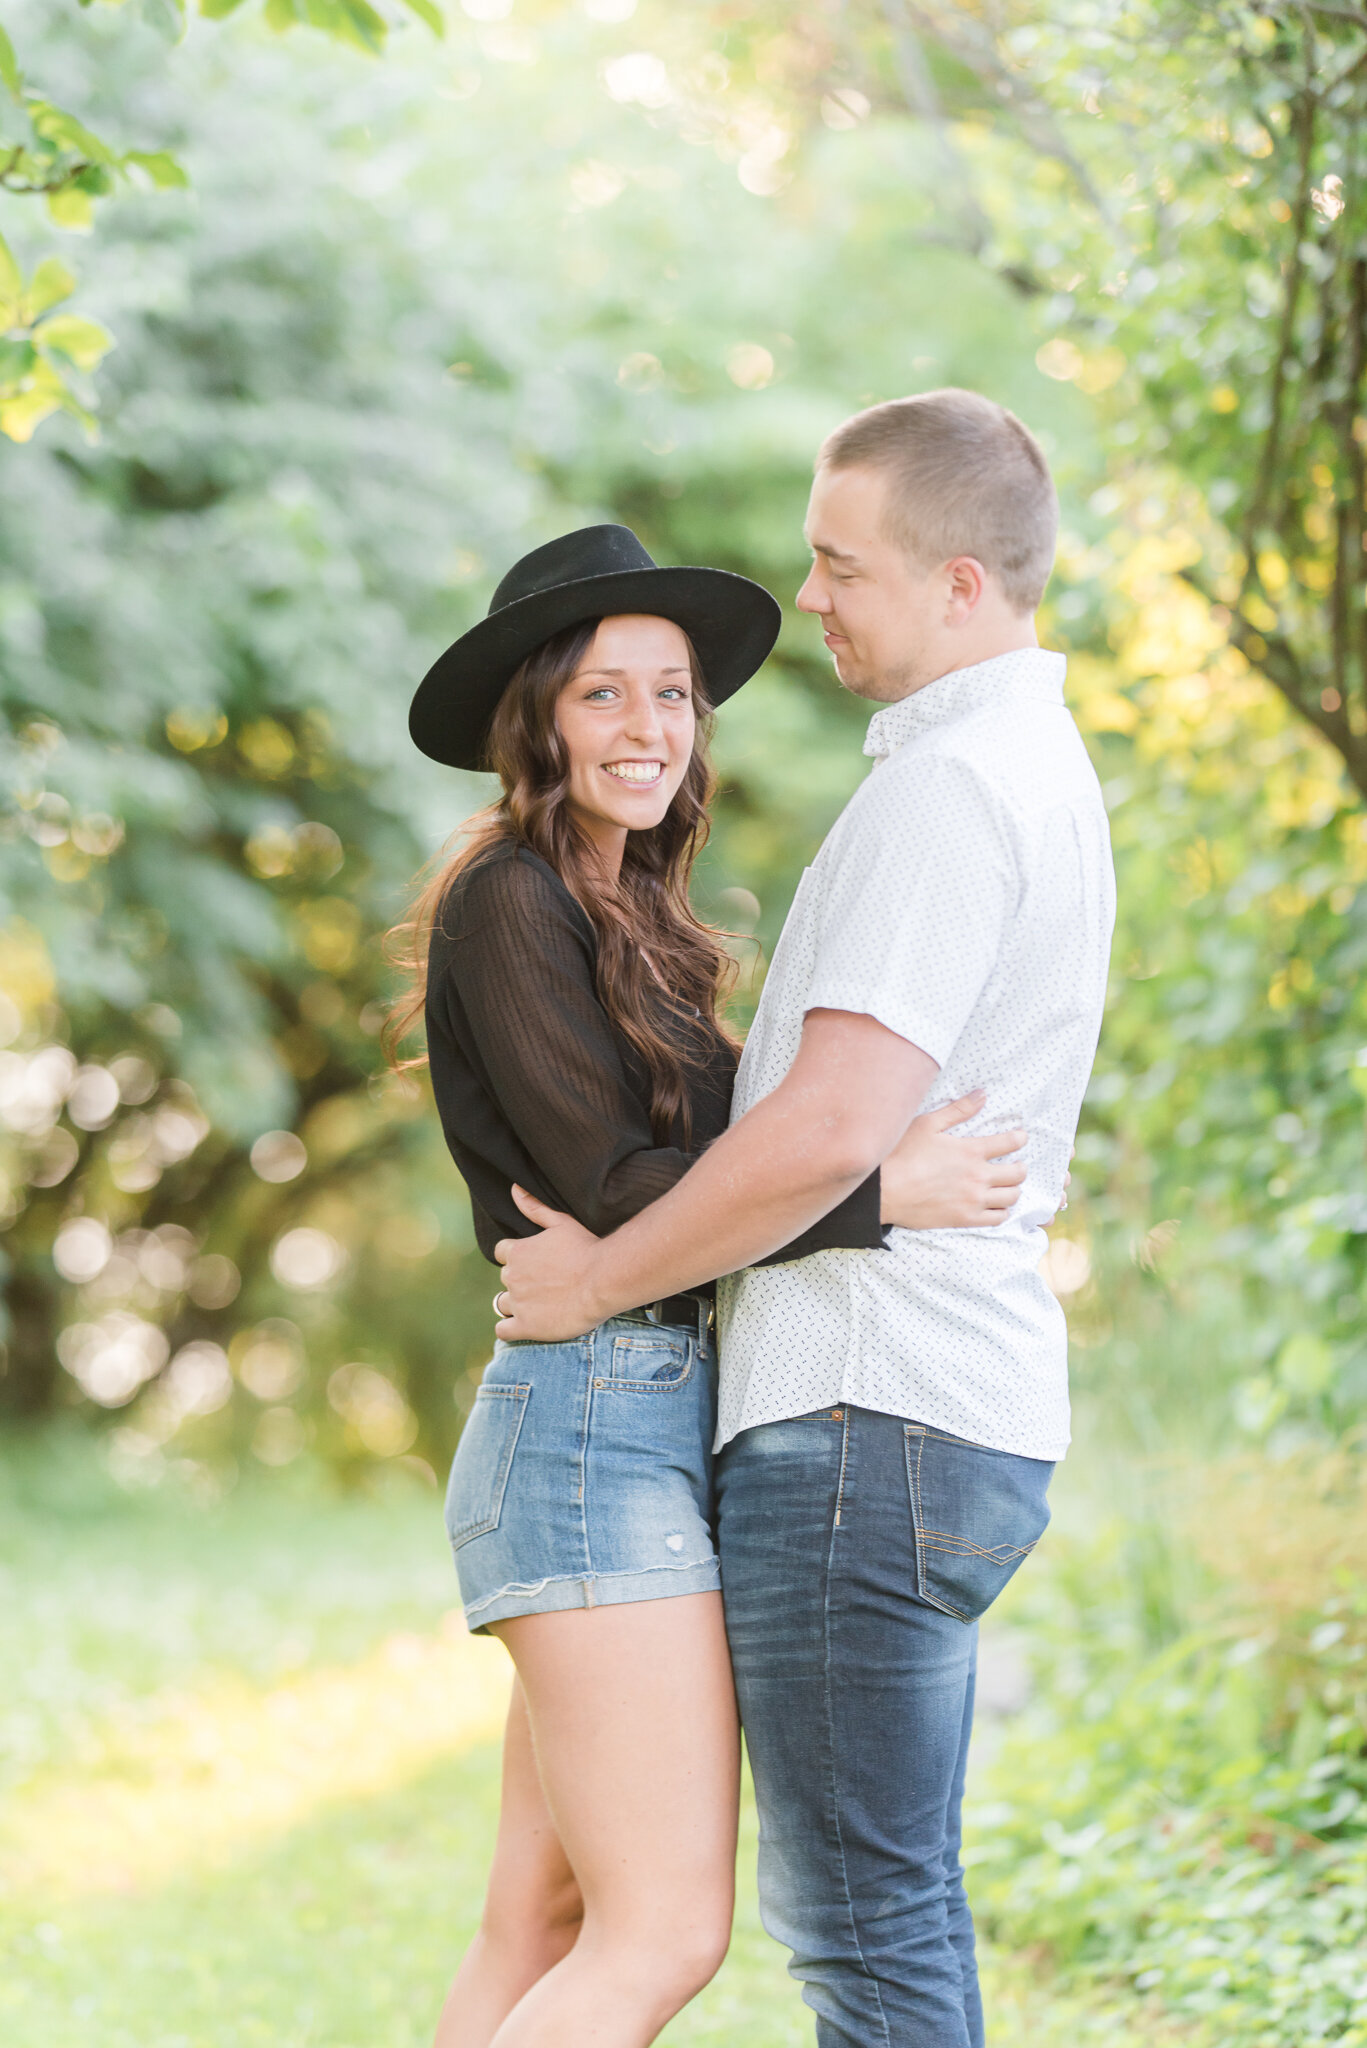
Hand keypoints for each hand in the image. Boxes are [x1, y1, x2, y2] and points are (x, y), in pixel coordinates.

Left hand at [492, 1186, 604, 1341]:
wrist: (604, 1280)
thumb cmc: (587, 1248)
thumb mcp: (561, 1222)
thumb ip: (534, 1207)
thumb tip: (513, 1188)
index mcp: (517, 1251)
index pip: (502, 1253)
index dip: (517, 1258)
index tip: (536, 1263)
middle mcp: (512, 1276)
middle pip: (506, 1279)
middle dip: (521, 1281)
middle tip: (548, 1284)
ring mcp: (517, 1302)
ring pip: (502, 1304)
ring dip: (516, 1305)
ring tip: (541, 1306)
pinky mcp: (526, 1326)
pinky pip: (503, 1330)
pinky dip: (510, 1329)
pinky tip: (528, 1326)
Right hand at [880, 1092, 1026, 1229]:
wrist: (884, 1191)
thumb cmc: (901, 1154)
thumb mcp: (928, 1124)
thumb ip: (958, 1109)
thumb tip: (983, 1094)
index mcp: (971, 1150)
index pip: (1010, 1143)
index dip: (1020, 1139)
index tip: (1020, 1138)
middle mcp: (978, 1176)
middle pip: (1018, 1173)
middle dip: (1021, 1167)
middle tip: (1016, 1164)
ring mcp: (973, 1200)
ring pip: (1012, 1197)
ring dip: (1014, 1189)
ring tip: (1006, 1185)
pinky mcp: (965, 1219)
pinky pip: (997, 1219)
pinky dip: (1002, 1211)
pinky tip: (996, 1205)